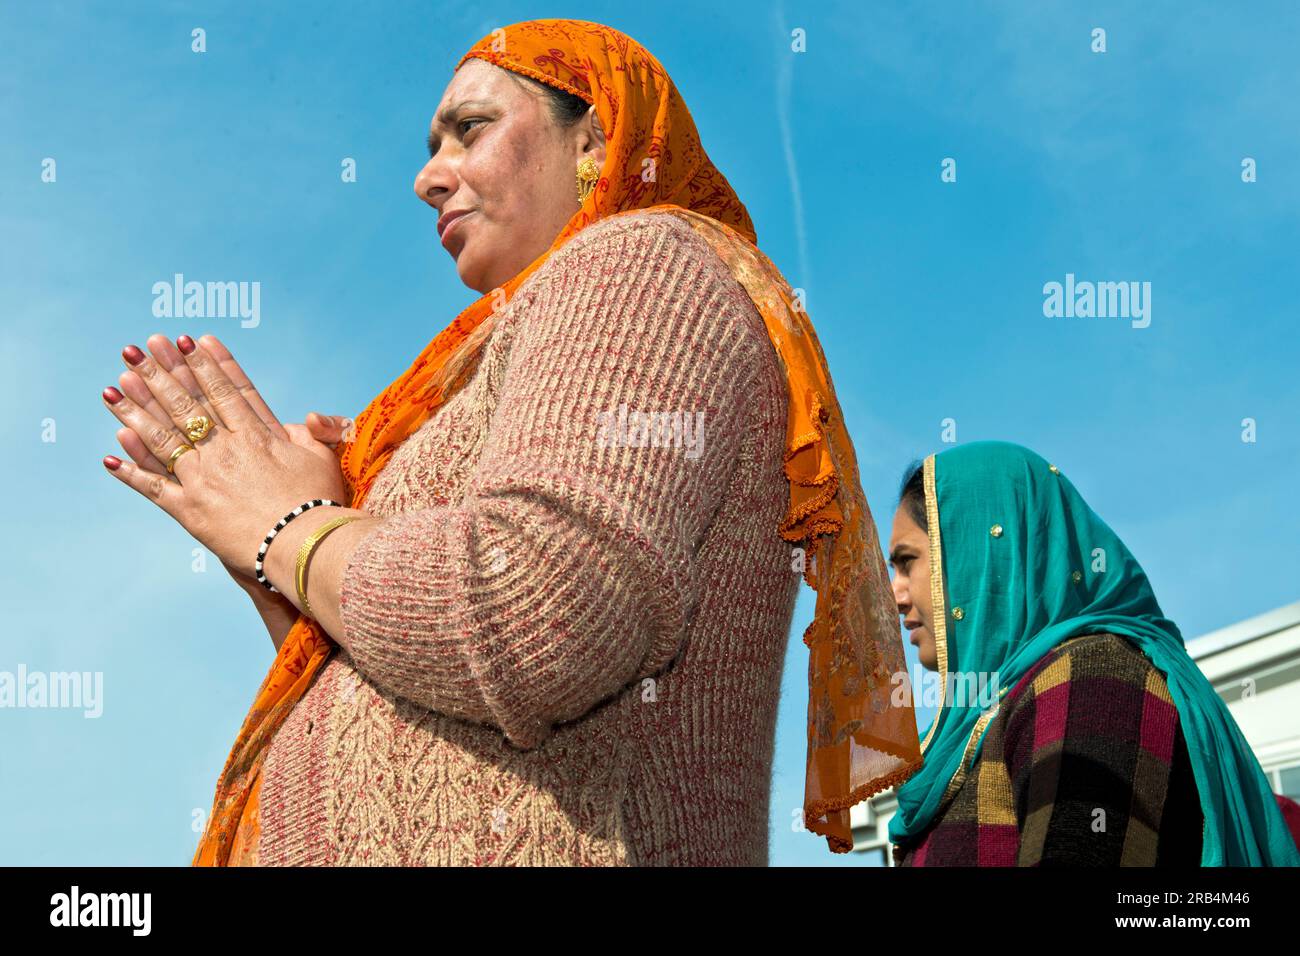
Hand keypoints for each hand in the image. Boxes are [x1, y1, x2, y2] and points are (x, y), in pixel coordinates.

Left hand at [102, 333, 349, 577]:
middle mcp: (224, 451)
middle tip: (135, 349)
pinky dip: (131, 472)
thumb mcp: (324, 459)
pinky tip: (110, 456)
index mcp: (256, 435)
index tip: (186, 341)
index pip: (225, 391)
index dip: (204, 364)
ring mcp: (203, 479)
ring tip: (113, 388)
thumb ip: (314, 432)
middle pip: (186, 405)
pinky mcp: (190, 511)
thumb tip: (307, 416)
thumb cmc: (320, 504)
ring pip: (162, 438)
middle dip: (159, 374)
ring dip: (136, 411)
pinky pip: (154, 487)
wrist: (302, 547)